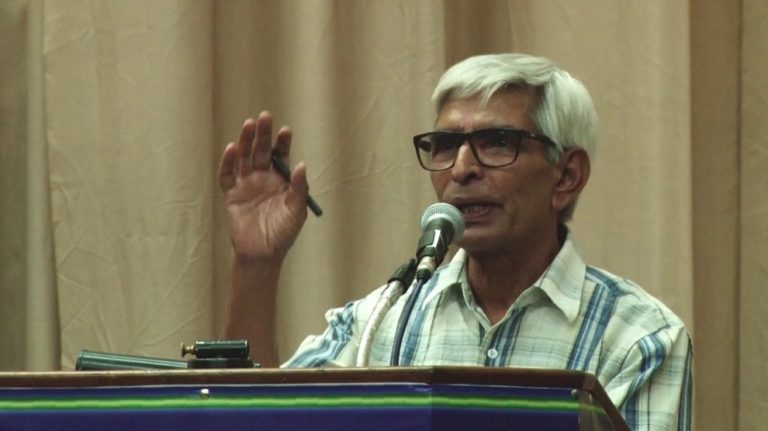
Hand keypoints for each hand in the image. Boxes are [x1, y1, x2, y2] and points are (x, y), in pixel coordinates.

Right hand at [218, 112, 308, 263]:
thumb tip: (301, 165)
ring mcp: (246, 185)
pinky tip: (232, 148)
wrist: (263, 254)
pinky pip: (228, 175)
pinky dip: (228, 162)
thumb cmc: (283, 233)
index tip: (286, 130)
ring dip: (246, 141)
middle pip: (261, 151)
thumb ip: (299, 188)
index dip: (282, 143)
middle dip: (263, 134)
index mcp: (280, 180)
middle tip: (265, 117)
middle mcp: (262, 178)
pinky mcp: (231, 194)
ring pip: (244, 158)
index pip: (280, 156)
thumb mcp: (297, 211)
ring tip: (249, 125)